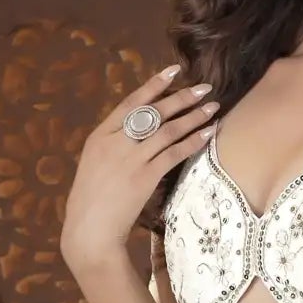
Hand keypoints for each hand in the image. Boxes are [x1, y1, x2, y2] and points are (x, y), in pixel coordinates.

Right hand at [61, 63, 220, 269]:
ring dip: (193, 116)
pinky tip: (208, 133)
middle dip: (182, 97)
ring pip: (168, 129)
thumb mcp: (97, 165)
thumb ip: (115, 146)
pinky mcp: (145, 177)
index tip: (173, 71)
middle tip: (204, 87)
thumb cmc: (92, 203)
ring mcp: (130, 159)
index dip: (154, 84)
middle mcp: (115, 142)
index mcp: (100, 135)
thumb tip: (138, 133)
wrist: (89, 231)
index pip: (131, 102)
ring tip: (213, 107)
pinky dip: (193, 141)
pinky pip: (174, 153)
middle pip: (154, 112)